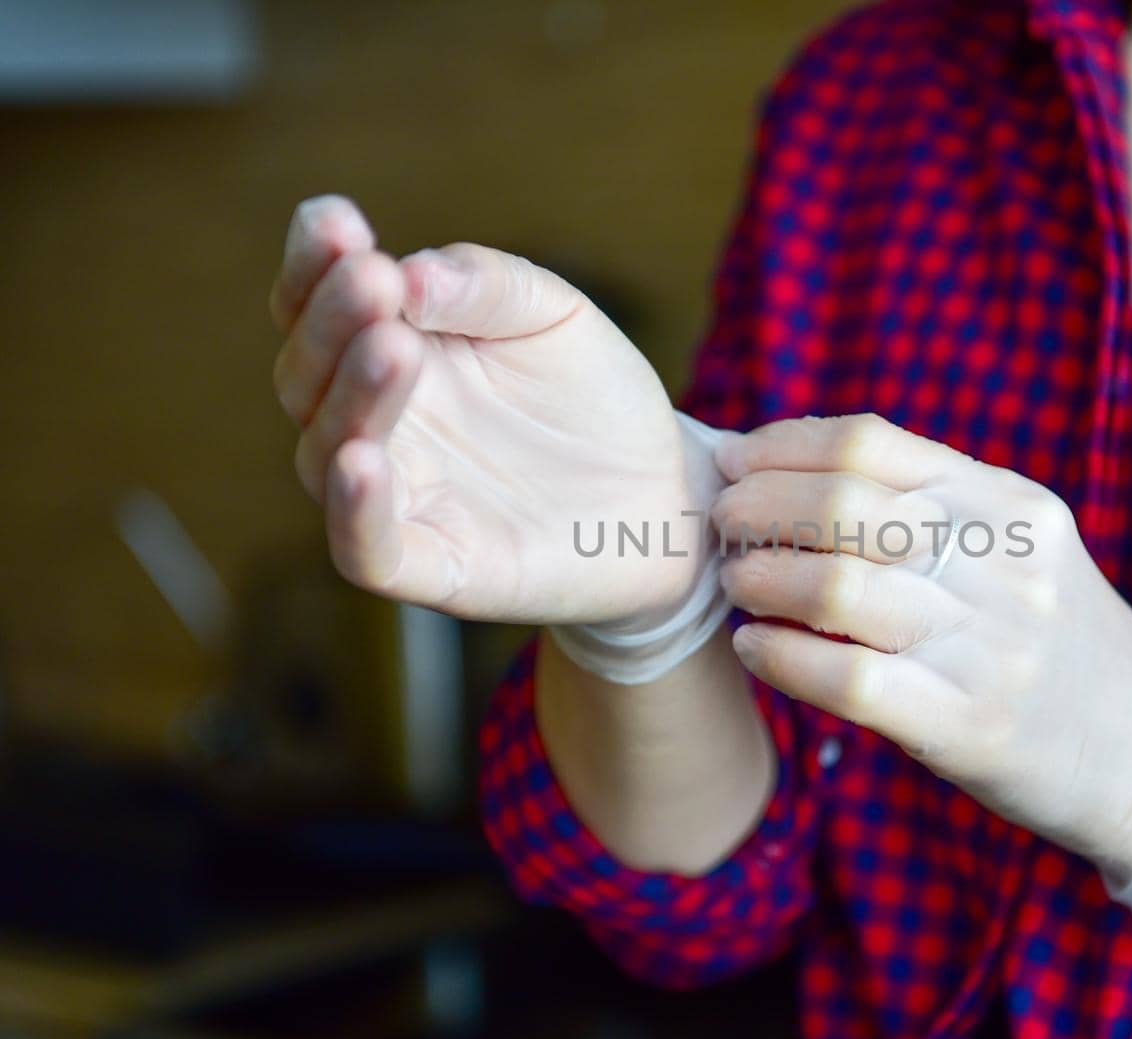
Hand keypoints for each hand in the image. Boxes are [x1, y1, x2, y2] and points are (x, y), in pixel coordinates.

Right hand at [269, 195, 703, 623]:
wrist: (667, 494)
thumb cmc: (595, 397)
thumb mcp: (553, 315)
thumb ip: (486, 286)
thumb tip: (409, 275)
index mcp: (392, 350)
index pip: (318, 306)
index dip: (312, 264)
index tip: (336, 223)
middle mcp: (377, 424)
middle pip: (309, 374)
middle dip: (333, 321)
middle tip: (373, 280)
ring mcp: (398, 497)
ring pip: (328, 452)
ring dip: (352, 394)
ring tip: (393, 346)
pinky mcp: (432, 566)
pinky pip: (365, 550)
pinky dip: (354, 510)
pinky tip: (362, 461)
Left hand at [709, 413, 1131, 866]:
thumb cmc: (1050, 640)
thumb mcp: (1016, 548)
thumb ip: (928, 507)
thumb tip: (788, 469)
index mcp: (1007, 504)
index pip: (870, 442)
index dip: (782, 446)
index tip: (734, 462)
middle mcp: (1001, 562)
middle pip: (843, 504)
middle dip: (757, 508)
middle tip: (722, 526)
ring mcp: (988, 644)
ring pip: (837, 584)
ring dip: (760, 578)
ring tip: (736, 583)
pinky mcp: (968, 723)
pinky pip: (848, 677)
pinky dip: (781, 655)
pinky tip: (755, 648)